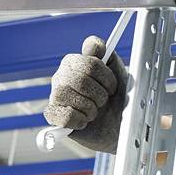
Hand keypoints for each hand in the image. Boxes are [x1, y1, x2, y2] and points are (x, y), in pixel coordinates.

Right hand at [44, 35, 129, 152]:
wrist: (118, 129)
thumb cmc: (118, 101)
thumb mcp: (122, 77)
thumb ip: (110, 58)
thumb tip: (95, 46)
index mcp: (79, 61)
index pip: (89, 55)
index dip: (105, 74)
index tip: (112, 86)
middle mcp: (64, 73)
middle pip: (79, 78)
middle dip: (99, 94)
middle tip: (104, 101)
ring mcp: (56, 93)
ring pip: (64, 93)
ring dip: (88, 107)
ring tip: (94, 112)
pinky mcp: (53, 114)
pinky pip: (61, 114)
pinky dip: (78, 120)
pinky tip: (84, 121)